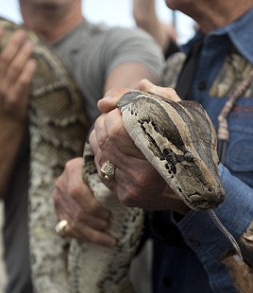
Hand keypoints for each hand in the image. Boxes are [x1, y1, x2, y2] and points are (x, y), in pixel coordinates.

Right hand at [0, 27, 36, 121]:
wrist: (7, 120)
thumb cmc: (0, 96)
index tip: (1, 29)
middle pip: (4, 58)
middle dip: (14, 44)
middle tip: (23, 34)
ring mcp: (4, 91)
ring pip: (15, 68)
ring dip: (23, 54)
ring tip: (31, 45)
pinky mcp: (16, 99)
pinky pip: (22, 82)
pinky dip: (28, 71)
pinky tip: (33, 62)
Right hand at [53, 157, 115, 246]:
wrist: (90, 173)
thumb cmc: (104, 171)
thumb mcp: (106, 169)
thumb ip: (110, 177)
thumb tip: (123, 193)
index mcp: (72, 169)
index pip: (77, 192)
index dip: (92, 207)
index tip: (108, 215)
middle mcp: (61, 184)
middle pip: (76, 211)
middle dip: (94, 223)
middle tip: (109, 226)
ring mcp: (58, 199)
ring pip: (73, 224)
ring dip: (92, 235)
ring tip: (108, 239)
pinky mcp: (59, 212)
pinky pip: (69, 230)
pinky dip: (85, 237)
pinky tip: (98, 240)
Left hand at [91, 80, 188, 213]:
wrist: (194, 186)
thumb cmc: (186, 144)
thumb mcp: (180, 114)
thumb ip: (157, 96)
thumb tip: (119, 94)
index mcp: (158, 154)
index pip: (115, 129)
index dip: (115, 113)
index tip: (123, 107)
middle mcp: (142, 177)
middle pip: (104, 139)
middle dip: (106, 121)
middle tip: (117, 115)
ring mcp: (131, 189)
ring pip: (99, 152)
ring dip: (102, 136)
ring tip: (117, 131)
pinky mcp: (124, 197)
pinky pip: (101, 167)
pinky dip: (105, 153)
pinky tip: (118, 150)